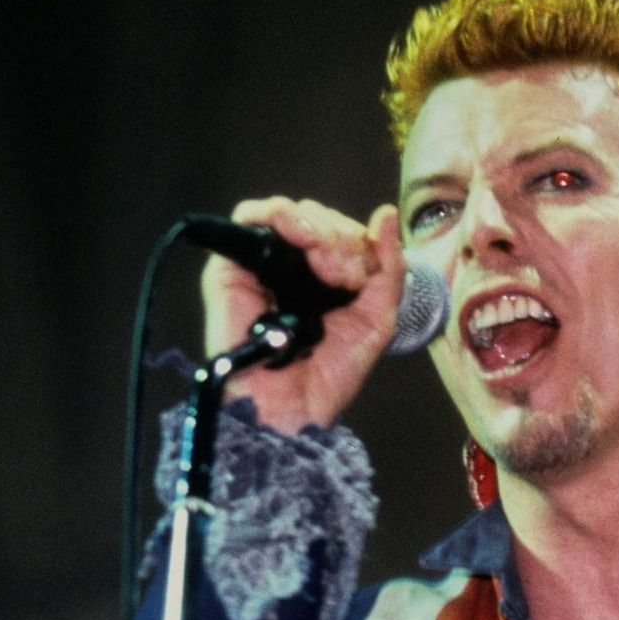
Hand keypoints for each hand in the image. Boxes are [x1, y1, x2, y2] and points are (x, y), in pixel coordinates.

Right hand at [200, 196, 405, 432]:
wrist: (293, 406)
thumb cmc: (330, 374)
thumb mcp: (377, 317)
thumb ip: (388, 267)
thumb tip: (387, 214)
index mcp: (325, 276)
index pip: (343, 230)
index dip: (359, 242)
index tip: (363, 278)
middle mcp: (292, 267)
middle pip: (319, 218)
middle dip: (342, 240)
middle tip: (346, 279)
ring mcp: (260, 264)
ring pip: (291, 213)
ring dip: (319, 232)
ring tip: (329, 270)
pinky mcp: (230, 266)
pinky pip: (249, 216)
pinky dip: (281, 216)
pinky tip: (301, 239)